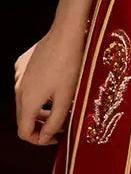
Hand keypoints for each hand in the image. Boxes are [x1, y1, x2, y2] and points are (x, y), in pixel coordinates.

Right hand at [15, 29, 84, 145]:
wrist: (66, 33)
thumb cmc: (70, 65)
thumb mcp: (66, 97)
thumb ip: (55, 122)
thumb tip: (45, 137)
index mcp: (27, 100)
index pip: (24, 131)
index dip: (39, 140)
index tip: (56, 138)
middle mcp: (18, 88)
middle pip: (24, 117)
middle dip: (41, 124)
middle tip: (61, 124)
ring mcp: (19, 74)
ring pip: (26, 100)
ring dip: (40, 108)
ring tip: (60, 106)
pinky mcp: (23, 63)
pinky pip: (28, 83)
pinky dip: (39, 90)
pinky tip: (56, 84)